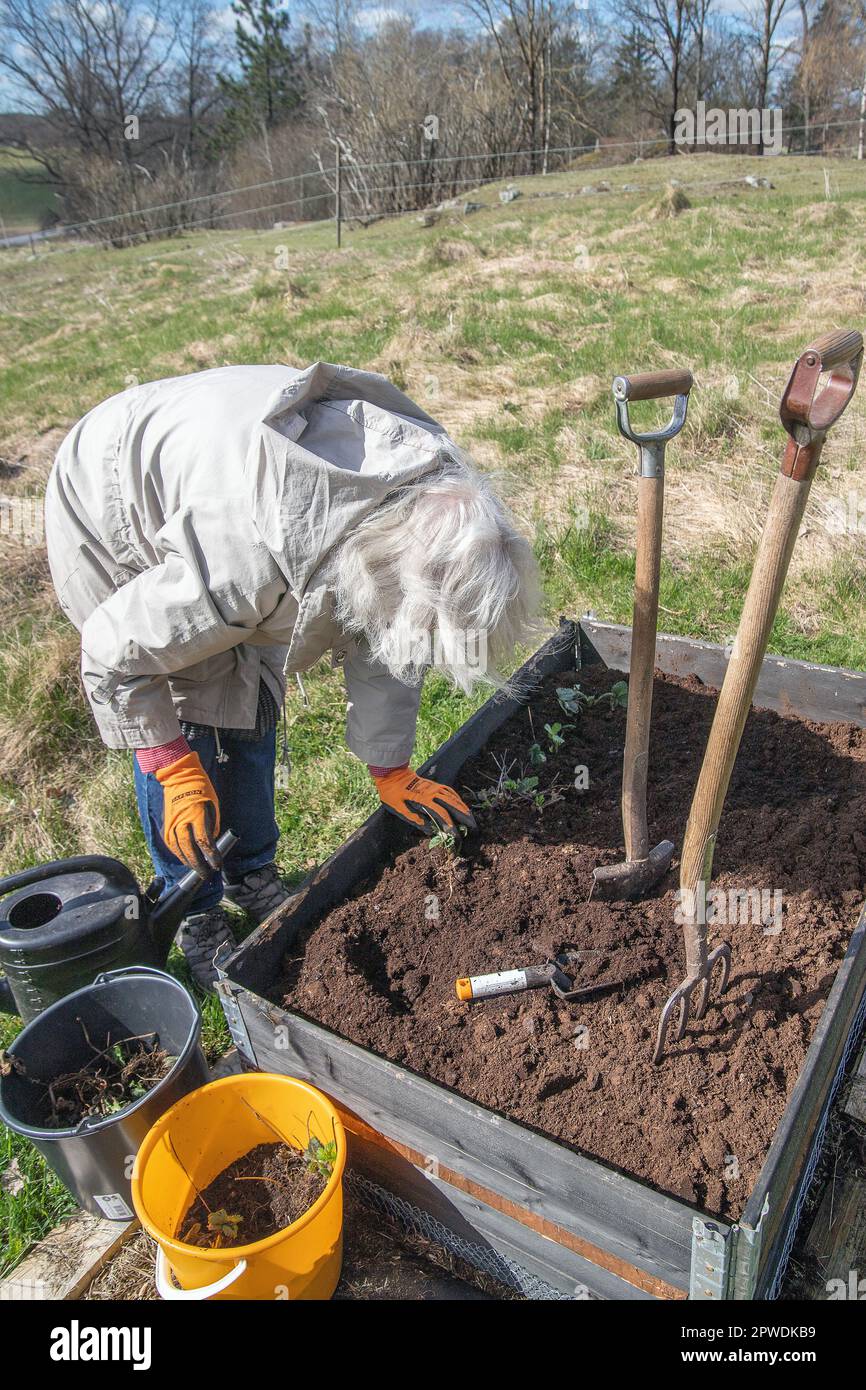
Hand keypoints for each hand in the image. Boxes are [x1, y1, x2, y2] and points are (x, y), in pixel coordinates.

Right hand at [155, 751, 220, 872]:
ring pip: (178, 848)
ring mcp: (172, 823)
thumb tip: (211, 842)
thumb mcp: (213, 805)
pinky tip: (185, 859)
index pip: (204, 841)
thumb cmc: (201, 789)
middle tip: (207, 873)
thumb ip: (212, 825)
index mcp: (197, 815)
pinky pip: (171, 843)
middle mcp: (182, 821)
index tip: (217, 864)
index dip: (211, 855)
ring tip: (197, 870)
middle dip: (199, 864)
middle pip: (190, 849)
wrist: (179, 776)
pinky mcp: (166, 824)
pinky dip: (178, 853)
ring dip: (188, 861)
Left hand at [372, 767, 476, 834]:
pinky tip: (460, 804)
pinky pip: (449, 791)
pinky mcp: (433, 784)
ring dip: (463, 807)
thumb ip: (413, 818)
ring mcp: (434, 786)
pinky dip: (457, 798)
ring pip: (453, 797)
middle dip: (464, 816)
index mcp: (423, 798)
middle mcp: (432, 791)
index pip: (441, 813)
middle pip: (452, 804)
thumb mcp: (398, 808)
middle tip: (473, 827)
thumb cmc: (392, 792)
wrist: (391, 773)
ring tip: (471, 818)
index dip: (449, 824)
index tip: (456, 835)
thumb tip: (429, 829)